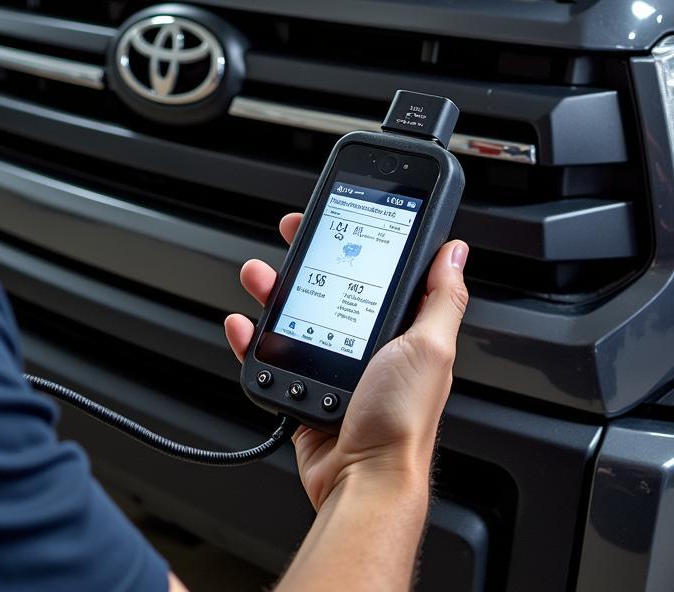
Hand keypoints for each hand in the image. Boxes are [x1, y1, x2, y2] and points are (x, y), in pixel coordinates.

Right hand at [225, 213, 468, 511]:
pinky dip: (252, 339)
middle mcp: (367, 349)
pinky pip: (270, 357)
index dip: (356, 241)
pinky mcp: (304, 391)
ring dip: (272, 291)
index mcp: (401, 333)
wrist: (363, 481)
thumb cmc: (401, 422)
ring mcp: (332, 369)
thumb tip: (454, 253)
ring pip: (294, 317)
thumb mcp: (430, 348)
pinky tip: (244, 324)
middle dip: (306, 258)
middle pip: (329, 288)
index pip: (376, 273)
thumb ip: (441, 299)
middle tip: (291, 236)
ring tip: (259, 276)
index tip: (336, 218)